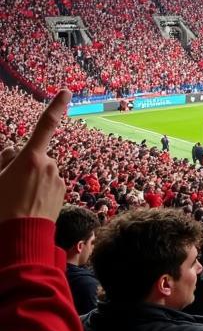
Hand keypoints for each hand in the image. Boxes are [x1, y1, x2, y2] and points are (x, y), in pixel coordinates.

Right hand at [0, 90, 68, 225]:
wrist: (20, 238)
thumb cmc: (0, 208)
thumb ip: (4, 161)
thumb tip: (12, 151)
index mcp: (31, 158)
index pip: (45, 126)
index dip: (56, 106)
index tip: (67, 92)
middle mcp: (50, 165)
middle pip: (33, 157)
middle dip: (22, 165)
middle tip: (7, 188)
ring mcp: (58, 179)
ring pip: (41, 172)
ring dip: (30, 180)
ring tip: (17, 201)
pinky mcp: (62, 192)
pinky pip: (48, 185)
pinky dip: (39, 191)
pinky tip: (29, 206)